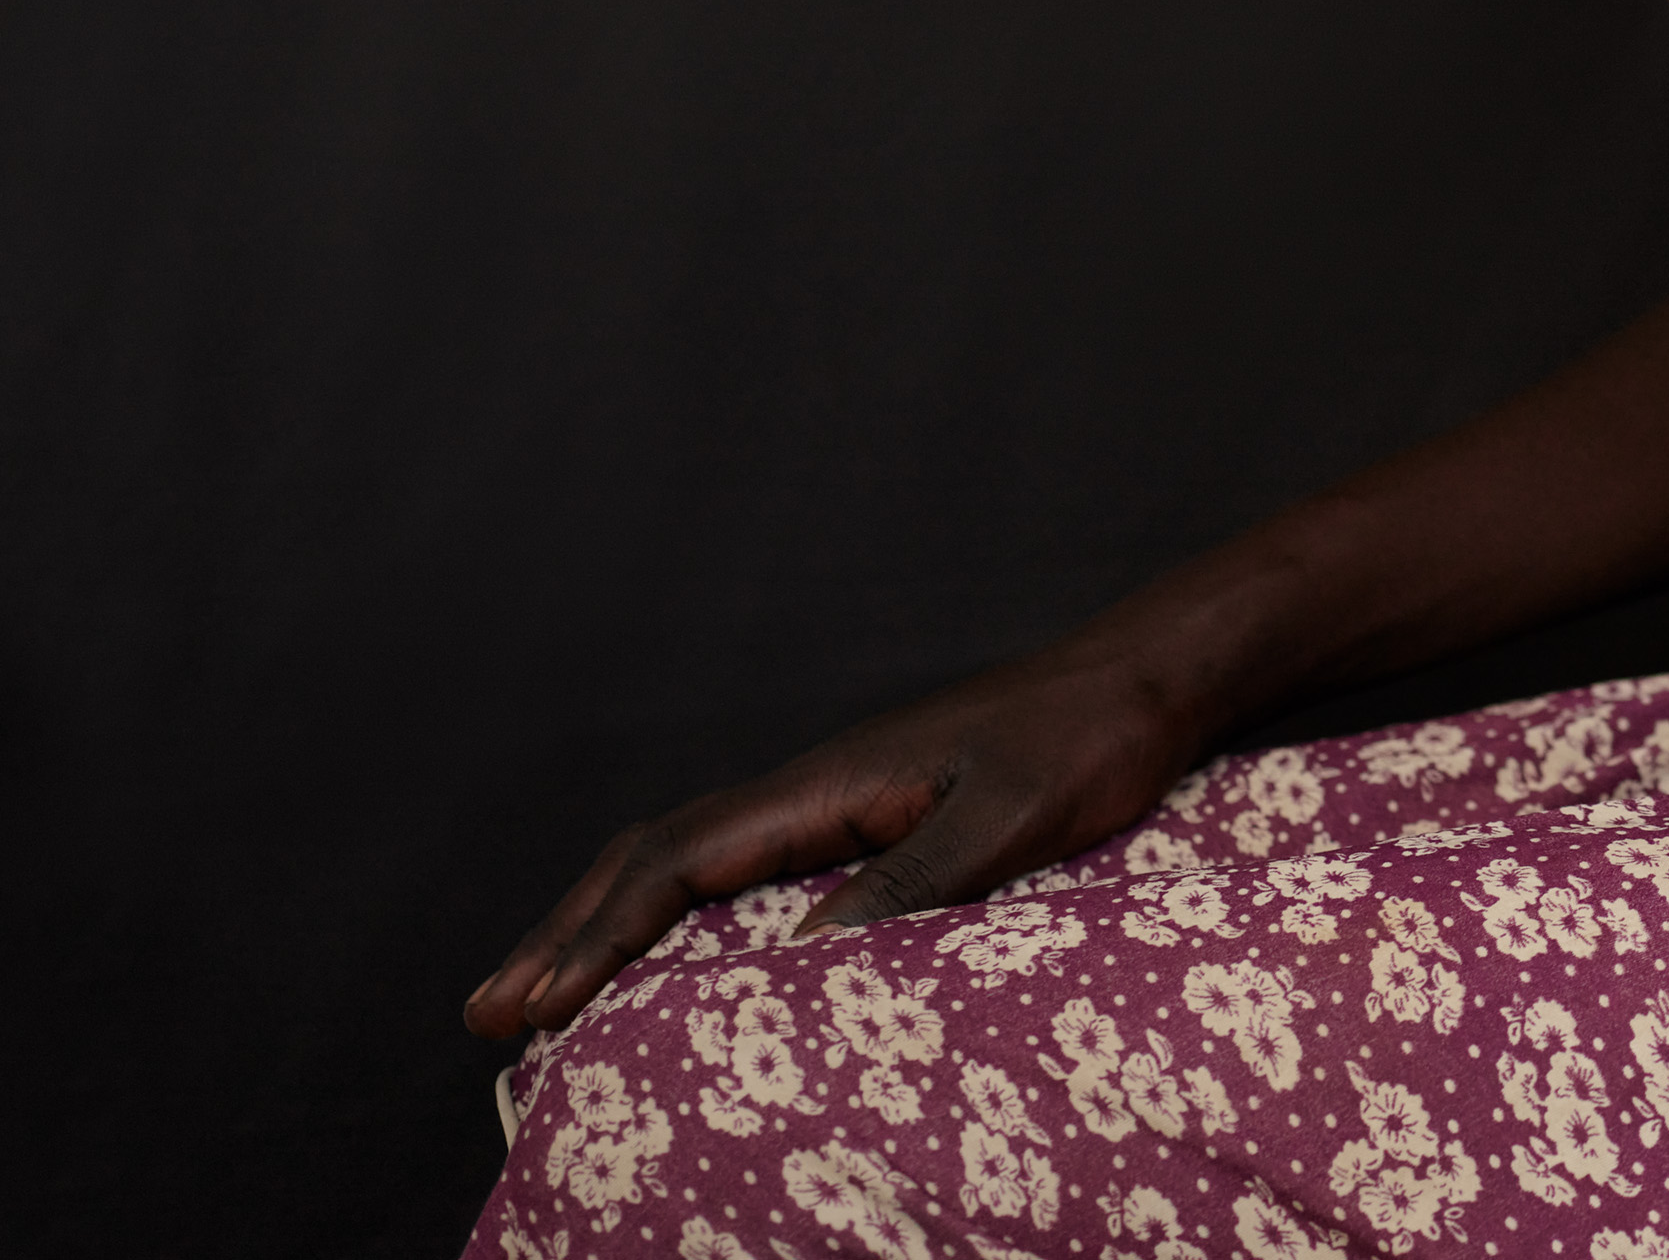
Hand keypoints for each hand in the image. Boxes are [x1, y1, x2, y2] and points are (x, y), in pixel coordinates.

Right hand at [463, 634, 1198, 1040]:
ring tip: (545, 999)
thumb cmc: (1088, 742)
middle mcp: (816, 788)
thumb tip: (801, 958)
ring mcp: (840, 800)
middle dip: (571, 933)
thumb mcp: (1013, 819)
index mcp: (831, 782)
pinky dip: (682, 917)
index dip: (602, 933)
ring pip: (691, 861)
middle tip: (493, 1014)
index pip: (681, 859)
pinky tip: (674, 965)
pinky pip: (746, 872)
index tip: (538, 1003)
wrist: (1146, 682)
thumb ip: (917, 882)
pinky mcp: (872, 818)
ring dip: (612, 924)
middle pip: (657, 856)